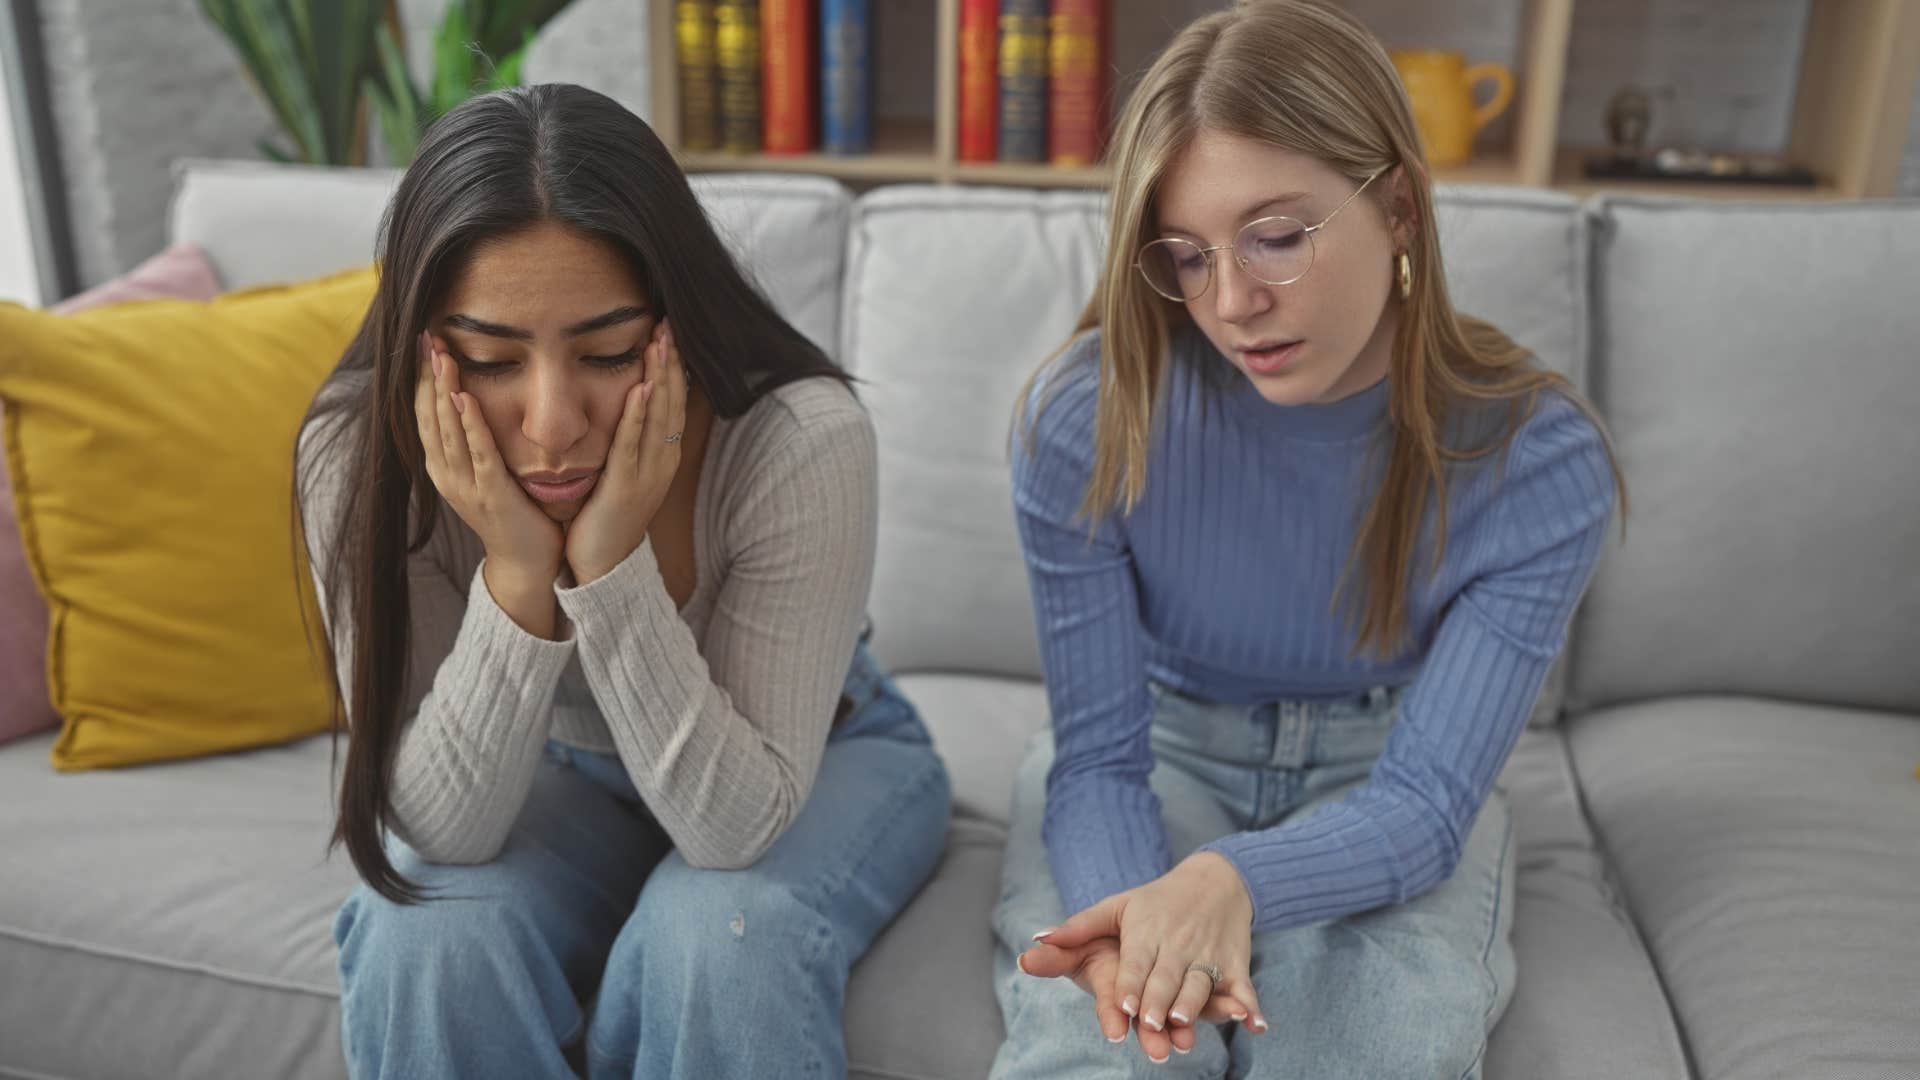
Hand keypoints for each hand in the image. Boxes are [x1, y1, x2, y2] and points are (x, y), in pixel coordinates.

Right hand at [415, 331, 563, 585]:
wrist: (528, 561)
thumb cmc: (514, 511)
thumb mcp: (486, 471)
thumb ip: (477, 440)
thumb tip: (472, 398)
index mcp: (444, 466)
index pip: (425, 414)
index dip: (422, 378)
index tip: (423, 343)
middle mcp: (447, 474)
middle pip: (429, 416)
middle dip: (427, 376)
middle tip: (426, 337)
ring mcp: (466, 486)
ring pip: (447, 430)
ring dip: (444, 391)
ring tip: (441, 357)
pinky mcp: (492, 494)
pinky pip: (479, 453)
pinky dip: (470, 425)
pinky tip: (465, 398)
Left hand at [563, 318, 685, 584]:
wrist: (603, 566)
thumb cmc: (608, 516)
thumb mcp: (624, 471)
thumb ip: (629, 440)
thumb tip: (627, 404)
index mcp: (662, 455)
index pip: (672, 401)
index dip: (673, 366)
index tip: (669, 332)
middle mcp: (662, 461)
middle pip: (671, 402)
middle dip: (671, 363)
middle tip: (670, 325)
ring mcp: (647, 475)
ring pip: (658, 418)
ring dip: (660, 378)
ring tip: (660, 344)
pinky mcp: (625, 486)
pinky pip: (633, 444)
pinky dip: (639, 416)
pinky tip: (642, 389)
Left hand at [1019, 853, 1266, 1051]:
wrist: (1217, 878)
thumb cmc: (1157, 899)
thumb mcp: (1117, 906)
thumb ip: (1078, 928)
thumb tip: (1036, 940)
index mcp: (1146, 932)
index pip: (1136, 963)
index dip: (1131, 984)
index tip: (1125, 1004)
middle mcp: (1177, 945)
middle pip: (1167, 978)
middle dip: (1159, 1002)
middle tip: (1151, 1024)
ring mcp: (1208, 955)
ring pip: (1201, 984)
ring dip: (1196, 1003)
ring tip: (1184, 1021)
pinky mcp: (1235, 964)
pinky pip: (1243, 988)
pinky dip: (1250, 1006)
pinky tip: (1255, 1025)